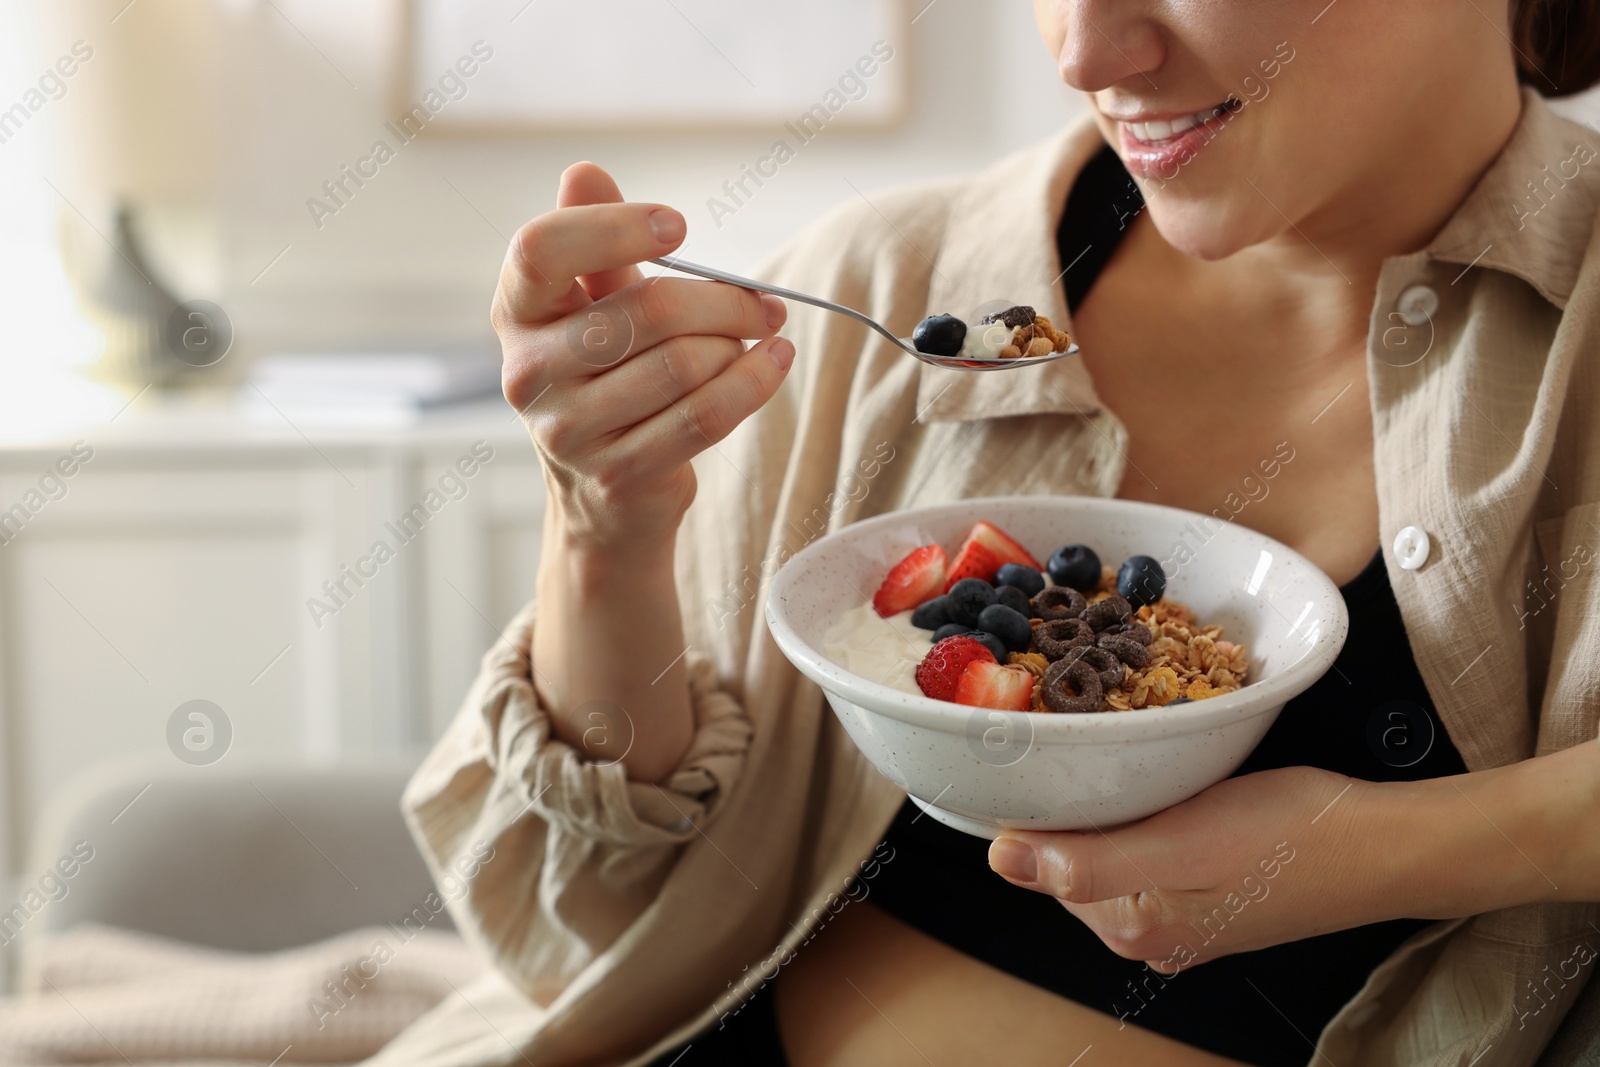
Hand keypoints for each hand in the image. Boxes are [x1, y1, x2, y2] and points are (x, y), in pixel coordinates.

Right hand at [493, 162, 792, 553]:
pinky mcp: (618, 473)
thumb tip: (584, 171)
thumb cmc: (605, 378)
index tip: (678, 228)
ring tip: (757, 340)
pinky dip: (753, 383)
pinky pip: (704, 416)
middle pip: (645, 310)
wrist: (605, 496)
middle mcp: (528, 371)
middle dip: (722, 301)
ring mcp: (569, 430)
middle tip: (762, 303)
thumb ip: (593, 242)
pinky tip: (773, 363)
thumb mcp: (592, 306)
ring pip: (683, 365)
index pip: (541, 249)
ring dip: (738, 345)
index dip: (614, 227)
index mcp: (514, 313)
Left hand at [987, 766, 1392, 971]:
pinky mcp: (1208, 893)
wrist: (1385, 844)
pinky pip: (1152, 845)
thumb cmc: (1293, 837)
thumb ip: (1090, 862)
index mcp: (1131, 929)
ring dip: (1119, 800)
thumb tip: (1002, 862)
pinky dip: (1153, 809)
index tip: (1059, 746)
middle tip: (1108, 738)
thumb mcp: (1183, 843)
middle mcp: (1148, 935)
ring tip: (1147, 756)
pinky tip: (1177, 783)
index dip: (1047, 801)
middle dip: (1085, 800)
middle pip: (1075, 853)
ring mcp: (1180, 918)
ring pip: (1113, 843)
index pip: (1043, 859)